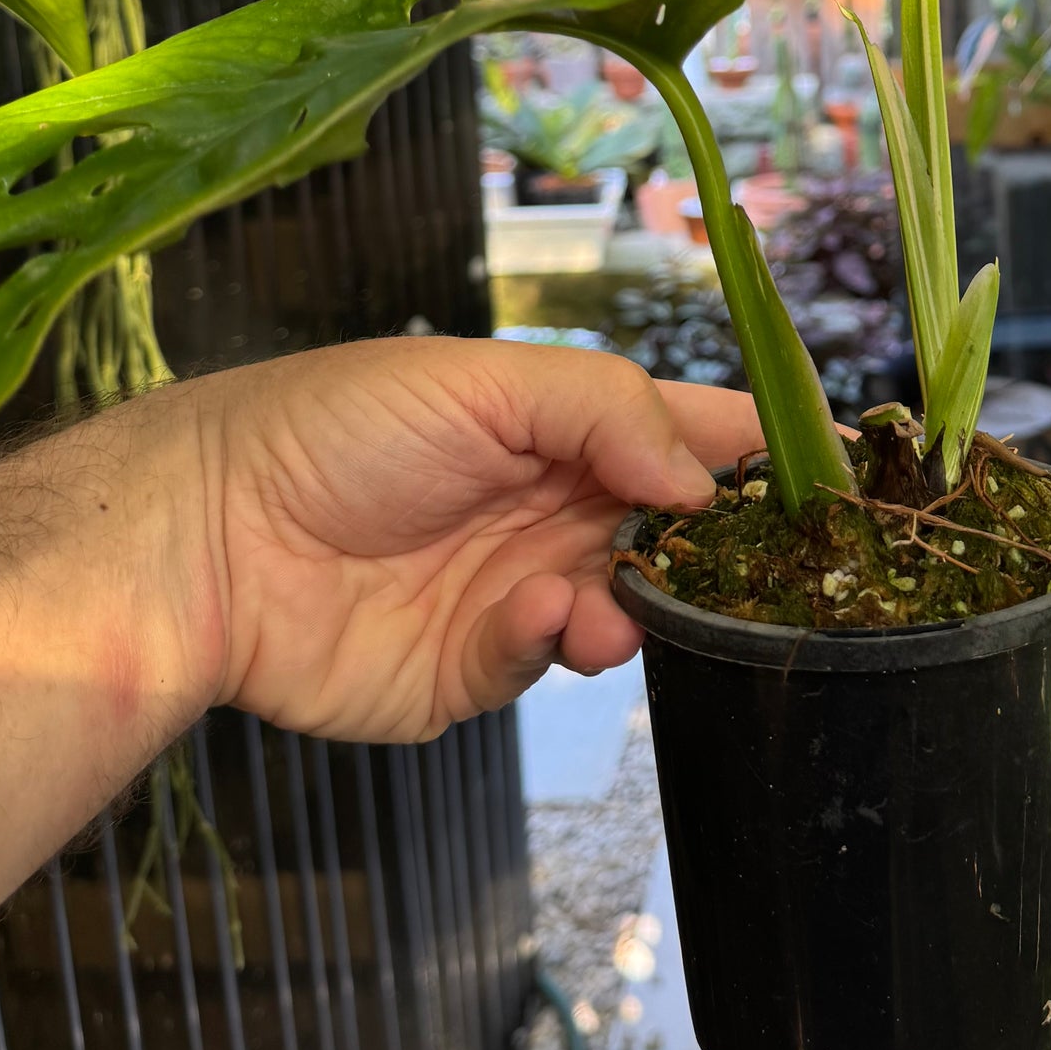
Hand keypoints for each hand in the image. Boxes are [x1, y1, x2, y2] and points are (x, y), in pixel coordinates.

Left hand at [186, 338, 757, 739]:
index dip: (760, 450)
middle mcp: (553, 509)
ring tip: (617, 595)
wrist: (208, 540)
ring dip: (642, 604)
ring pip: (631, 610)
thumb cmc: (333, 429)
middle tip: (754, 559)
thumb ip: (609, 410)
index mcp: (564, 426)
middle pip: (680, 535)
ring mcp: (519, 591)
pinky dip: (556, 641)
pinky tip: (533, 615)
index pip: (688, 432)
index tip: (842, 469)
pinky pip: (549, 662)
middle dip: (720, 549)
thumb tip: (704, 477)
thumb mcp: (485, 380)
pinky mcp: (475, 669)